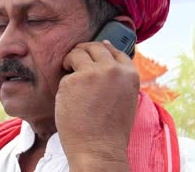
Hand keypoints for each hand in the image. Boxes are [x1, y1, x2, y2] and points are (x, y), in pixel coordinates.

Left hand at [56, 40, 138, 170]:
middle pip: (94, 46)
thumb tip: (106, 45)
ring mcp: (91, 74)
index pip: (114, 50)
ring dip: (70, 61)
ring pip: (77, 53)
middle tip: (75, 63)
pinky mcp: (72, 81)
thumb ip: (116, 75)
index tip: (93, 57)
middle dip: (83, 51)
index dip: (101, 51)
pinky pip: (65, 75)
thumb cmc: (110, 128)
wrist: (98, 149)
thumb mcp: (124, 97)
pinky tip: (70, 101)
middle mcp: (112, 70)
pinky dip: (64, 85)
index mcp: (129, 74)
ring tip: (70, 78)